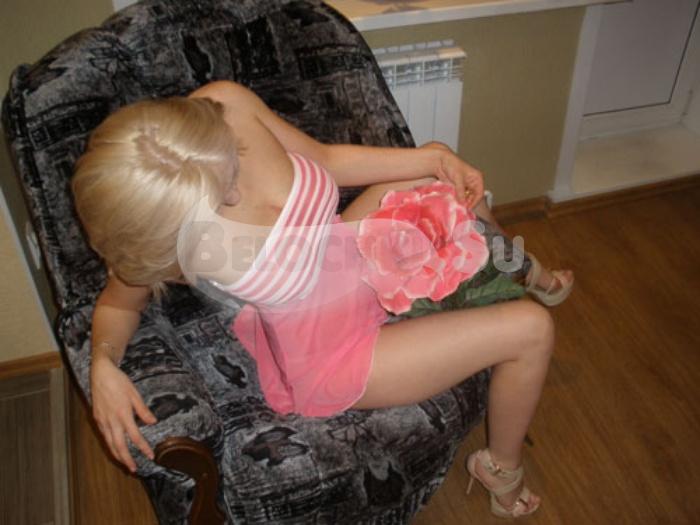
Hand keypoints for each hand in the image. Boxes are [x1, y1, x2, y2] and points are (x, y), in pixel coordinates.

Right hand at [90, 354, 156, 471]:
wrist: (100, 373)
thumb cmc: (119, 381)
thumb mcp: (134, 393)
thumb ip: (143, 410)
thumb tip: (153, 422)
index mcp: (123, 414)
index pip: (135, 436)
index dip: (143, 448)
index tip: (150, 456)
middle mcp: (111, 420)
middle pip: (119, 445)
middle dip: (126, 459)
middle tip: (134, 469)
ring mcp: (102, 420)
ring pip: (110, 443)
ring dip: (117, 455)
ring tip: (125, 463)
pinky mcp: (97, 418)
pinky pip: (104, 436)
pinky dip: (110, 445)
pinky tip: (115, 448)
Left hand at [420, 142, 484, 207]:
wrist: (441, 161)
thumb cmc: (452, 165)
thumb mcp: (458, 178)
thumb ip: (460, 191)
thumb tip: (462, 203)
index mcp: (477, 178)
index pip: (479, 193)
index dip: (474, 201)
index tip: (468, 207)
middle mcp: (473, 183)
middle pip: (474, 197)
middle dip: (468, 202)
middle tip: (462, 208)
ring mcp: (466, 186)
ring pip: (467, 198)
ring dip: (463, 202)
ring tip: (457, 205)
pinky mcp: (458, 188)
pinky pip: (460, 196)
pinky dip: (458, 200)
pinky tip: (454, 202)